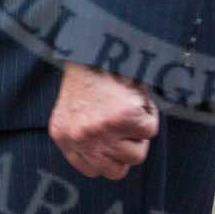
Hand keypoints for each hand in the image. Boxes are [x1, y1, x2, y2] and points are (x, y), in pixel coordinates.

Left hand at [49, 62, 158, 179]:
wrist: (95, 42)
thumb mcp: (75, 109)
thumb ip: (86, 135)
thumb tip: (115, 158)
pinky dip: (150, 115)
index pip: (93, 170)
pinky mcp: (123, 118)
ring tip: (132, 109)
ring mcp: (101, 130)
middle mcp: (79, 138)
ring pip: (136, 155)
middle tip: (128, 126)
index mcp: (64, 136)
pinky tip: (138, 98)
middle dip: (128, 150)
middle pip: (116, 171)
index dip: (110, 157)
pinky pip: (149, 130)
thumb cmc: (89, 72)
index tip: (117, 140)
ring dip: (140, 134)